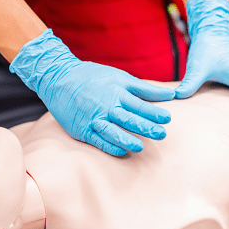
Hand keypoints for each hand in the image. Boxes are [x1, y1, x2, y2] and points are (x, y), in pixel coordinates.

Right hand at [10, 29, 174, 155]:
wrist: (58, 78)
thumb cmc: (92, 77)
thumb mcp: (119, 77)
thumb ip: (144, 89)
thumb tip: (171, 95)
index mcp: (115, 92)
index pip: (138, 105)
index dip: (154, 112)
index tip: (167, 118)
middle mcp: (105, 106)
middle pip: (128, 119)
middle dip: (145, 127)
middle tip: (161, 134)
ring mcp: (92, 119)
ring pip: (112, 131)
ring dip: (126, 139)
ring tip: (140, 146)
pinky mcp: (81, 129)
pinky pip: (97, 140)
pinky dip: (109, 146)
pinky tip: (121, 151)